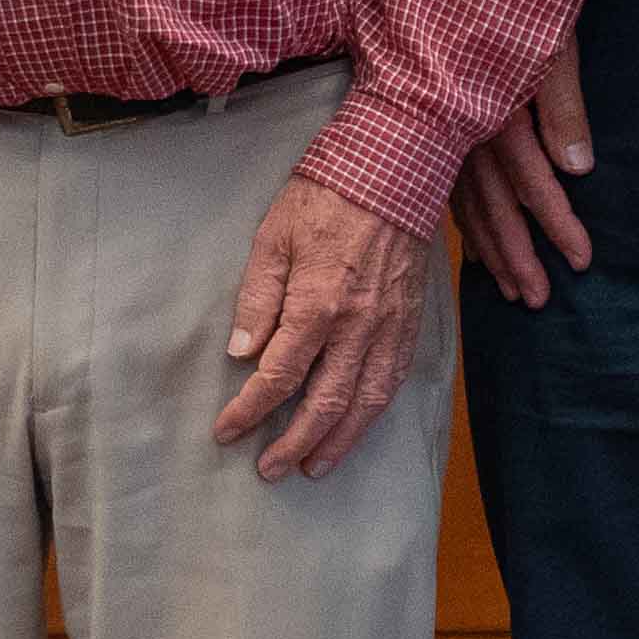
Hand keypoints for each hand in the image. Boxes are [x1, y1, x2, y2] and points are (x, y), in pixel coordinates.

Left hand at [214, 174, 436, 479]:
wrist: (397, 168)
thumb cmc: (327, 195)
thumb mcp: (274, 236)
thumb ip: (258, 298)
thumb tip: (242, 353)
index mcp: (318, 304)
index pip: (278, 376)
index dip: (249, 410)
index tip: (227, 431)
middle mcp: (358, 326)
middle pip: (325, 403)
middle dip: (294, 442)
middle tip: (269, 470)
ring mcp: (390, 327)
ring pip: (366, 403)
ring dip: (338, 442)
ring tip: (313, 467)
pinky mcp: (411, 323)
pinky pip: (393, 381)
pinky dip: (373, 414)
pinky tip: (356, 427)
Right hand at [454, 38, 594, 308]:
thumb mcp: (551, 44)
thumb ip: (561, 107)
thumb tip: (579, 170)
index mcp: (494, 110)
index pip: (531, 182)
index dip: (556, 224)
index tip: (580, 262)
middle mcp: (462, 127)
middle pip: (493, 204)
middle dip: (518, 254)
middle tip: (539, 300)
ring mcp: (440, 126)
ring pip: (464, 199)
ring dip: (489, 246)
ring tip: (511, 288)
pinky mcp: (429, 119)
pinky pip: (443, 182)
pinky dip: (460, 218)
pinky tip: (473, 243)